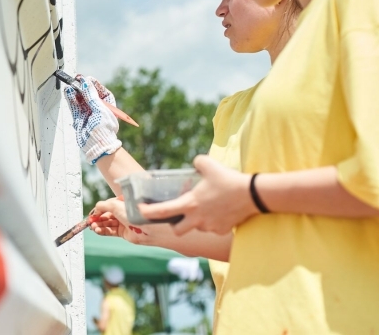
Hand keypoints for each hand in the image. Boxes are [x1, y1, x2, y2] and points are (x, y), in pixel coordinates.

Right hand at [64, 75, 121, 162]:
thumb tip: (86, 82)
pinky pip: (74, 105)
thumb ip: (91, 96)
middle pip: (88, 93)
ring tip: (71, 85)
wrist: (97, 146)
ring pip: (80, 98)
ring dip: (75, 91)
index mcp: (107, 105)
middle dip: (82, 86)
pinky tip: (68, 92)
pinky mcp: (79, 117)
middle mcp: (97, 107)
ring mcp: (88, 112)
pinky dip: (71, 98)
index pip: (100, 90)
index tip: (86, 78)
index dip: (93, 84)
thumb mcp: (99, 109)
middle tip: (76, 79)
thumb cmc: (104, 129)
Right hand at [90, 198, 148, 243]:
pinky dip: (103, 231)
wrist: (145, 226)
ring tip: (93, 227)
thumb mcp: (113, 204)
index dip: (98, 211)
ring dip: (98, 225)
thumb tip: (95, 209)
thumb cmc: (131, 212)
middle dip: (97, 219)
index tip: (90, 215)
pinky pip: (110, 231)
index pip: (106, 206)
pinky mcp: (123, 232)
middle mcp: (122, 212)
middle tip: (90, 222)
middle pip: (105, 216)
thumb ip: (102, 206)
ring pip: (107, 224)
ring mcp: (122, 222)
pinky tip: (97, 231)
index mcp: (120, 203)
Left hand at [138, 155, 259, 234]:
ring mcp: (210, 227)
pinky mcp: (222, 230)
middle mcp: (197, 219)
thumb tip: (196, 163)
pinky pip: (213, 228)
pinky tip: (220, 212)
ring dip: (197, 221)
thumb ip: (197, 162)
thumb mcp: (209, 164)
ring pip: (197, 228)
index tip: (140, 210)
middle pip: (177, 230)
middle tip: (177, 215)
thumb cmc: (228, 180)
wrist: (253, 195)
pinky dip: (213, 222)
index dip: (147, 212)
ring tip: (205, 208)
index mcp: (189, 204)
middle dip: (174, 225)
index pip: (161, 211)